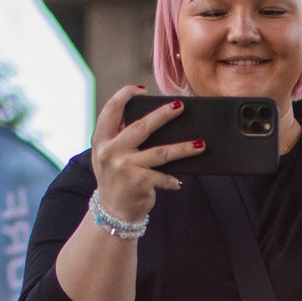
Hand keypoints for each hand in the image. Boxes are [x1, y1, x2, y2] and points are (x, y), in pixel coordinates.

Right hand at [88, 85, 204, 227]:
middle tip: (180, 106)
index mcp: (101, 140)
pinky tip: (178, 181)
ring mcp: (125, 166)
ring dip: (183, 148)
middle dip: (164, 114)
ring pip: (161, 152)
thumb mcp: (107, 155)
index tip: (140, 88)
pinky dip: (172, 180)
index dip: (125, 95)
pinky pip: (163, 176)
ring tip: (200, 145)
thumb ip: (119, 137)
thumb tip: (151, 118)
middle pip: (142, 126)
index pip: (111, 110)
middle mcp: (110, 151)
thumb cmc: (115, 179)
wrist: (112, 211)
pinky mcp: (139, 181)